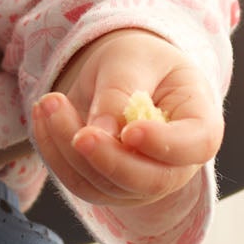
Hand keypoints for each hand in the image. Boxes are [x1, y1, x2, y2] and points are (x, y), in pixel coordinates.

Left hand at [30, 28, 223, 209]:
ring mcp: (143, 181)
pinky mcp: (109, 185)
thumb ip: (120, 91)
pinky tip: (43, 118)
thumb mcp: (131, 58)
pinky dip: (54, 154)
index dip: (165, 145)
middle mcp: (177, 163)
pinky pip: (79, 182)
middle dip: (108, 158)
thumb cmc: (139, 61)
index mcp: (199, 122)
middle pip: (150, 180)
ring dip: (69, 149)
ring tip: (49, 102)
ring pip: (107, 185)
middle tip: (77, 131)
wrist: (123, 71)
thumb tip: (101, 133)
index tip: (131, 131)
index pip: (196, 146)